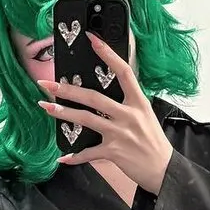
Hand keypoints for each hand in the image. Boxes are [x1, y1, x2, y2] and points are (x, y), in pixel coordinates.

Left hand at [37, 32, 172, 195]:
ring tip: (46, 107)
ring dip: (63, 113)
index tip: (92, 39)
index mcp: (138, 102)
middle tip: (48, 83)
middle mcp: (128, 115)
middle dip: (68, 89)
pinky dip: (75, 157)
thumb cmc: (153, 143)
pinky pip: (89, 153)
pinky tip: (63, 158)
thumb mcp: (146, 116)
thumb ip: (128, 104)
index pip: (123, 71)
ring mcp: (120, 134)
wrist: (163, 169)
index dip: (108, 54)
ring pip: (86, 119)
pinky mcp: (114, 152)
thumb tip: (108, 96)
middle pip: (94, 97)